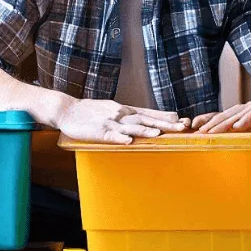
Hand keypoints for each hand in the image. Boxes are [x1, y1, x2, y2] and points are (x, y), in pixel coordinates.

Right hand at [57, 98, 186, 143]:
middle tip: (181, 127)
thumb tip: (149, 120)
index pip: (149, 113)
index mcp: (125, 110)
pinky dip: (120, 138)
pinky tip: (128, 141)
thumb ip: (130, 115)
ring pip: (130, 127)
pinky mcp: (98, 131)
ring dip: (145, 130)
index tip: (182, 119)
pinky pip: (110, 136)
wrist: (68, 110)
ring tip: (158, 133)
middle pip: (146, 119)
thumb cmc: (91, 111)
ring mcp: (110, 122)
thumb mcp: (114, 109)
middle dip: (164, 124)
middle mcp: (121, 114)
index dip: (166, 117)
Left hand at [190, 102, 250, 133]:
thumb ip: (231, 132)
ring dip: (223, 125)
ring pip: (234, 117)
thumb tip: (215, 142)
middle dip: (210, 125)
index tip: (194, 128)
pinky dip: (244, 121)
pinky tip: (237, 126)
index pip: (216, 116)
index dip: (205, 121)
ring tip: (213, 132)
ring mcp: (250, 109)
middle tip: (201, 133)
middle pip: (222, 117)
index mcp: (233, 113)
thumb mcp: (244, 128)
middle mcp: (239, 109)